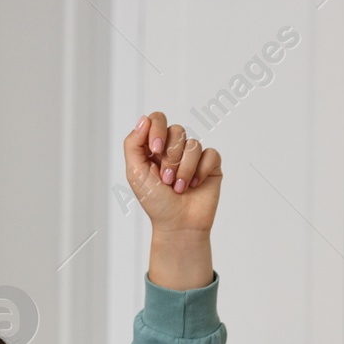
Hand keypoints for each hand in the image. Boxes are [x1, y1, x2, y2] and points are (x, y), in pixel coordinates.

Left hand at [124, 112, 222, 236]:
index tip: (155, 150)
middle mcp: (174, 148)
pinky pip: (210, 154)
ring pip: (193, 144)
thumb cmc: (156, 202)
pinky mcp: (210, 164)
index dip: (157, 130)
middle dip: (170, 157)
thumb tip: (144, 119)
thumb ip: (133, 145)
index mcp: (154, 147)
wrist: (178, 224)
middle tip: (166, 179)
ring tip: (179, 188)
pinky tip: (194, 185)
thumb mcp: (135, 173)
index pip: (157, 119)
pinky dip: (200, 171)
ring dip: (184, 170)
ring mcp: (193, 155)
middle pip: (176, 130)